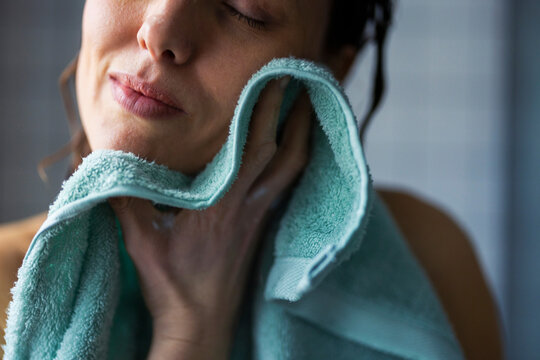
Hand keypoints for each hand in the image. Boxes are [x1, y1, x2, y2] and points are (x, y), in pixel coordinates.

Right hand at [109, 77, 312, 359]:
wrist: (201, 325)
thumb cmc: (172, 286)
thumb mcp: (141, 242)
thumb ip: (125, 202)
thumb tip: (102, 167)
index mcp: (220, 203)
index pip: (250, 148)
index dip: (264, 112)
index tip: (272, 80)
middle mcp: (247, 206)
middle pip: (282, 154)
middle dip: (294, 115)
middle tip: (302, 85)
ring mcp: (259, 218)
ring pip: (291, 171)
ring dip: (302, 138)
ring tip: (309, 111)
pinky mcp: (262, 229)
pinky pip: (287, 189)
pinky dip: (296, 165)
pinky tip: (296, 155)